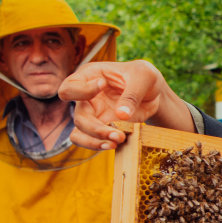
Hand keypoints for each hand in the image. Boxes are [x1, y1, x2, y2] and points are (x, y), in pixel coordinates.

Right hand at [58, 61, 190, 148]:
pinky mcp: (100, 128)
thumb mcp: (144, 76)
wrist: (152, 93)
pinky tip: (115, 144)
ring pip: (79, 133)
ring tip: (116, 142)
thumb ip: (132, 94)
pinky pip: (90, 141)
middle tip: (118, 133)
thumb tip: (121, 115)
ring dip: (95, 141)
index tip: (103, 85)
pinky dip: (99, 145)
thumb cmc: (143, 76)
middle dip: (95, 128)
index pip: (69, 87)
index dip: (82, 90)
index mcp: (89, 77)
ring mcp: (92, 115)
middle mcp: (86, 98)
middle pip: (78, 116)